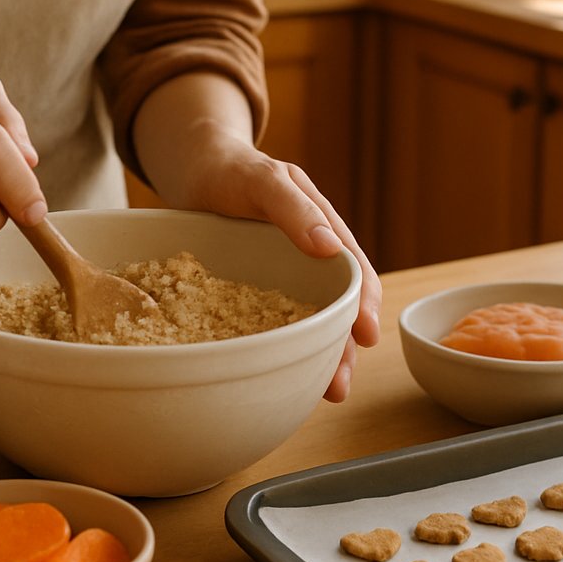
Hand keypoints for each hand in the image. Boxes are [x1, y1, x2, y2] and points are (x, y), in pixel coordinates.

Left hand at [144, 128, 381, 402]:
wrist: (196, 169)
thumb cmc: (234, 170)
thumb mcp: (266, 181)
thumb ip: (295, 210)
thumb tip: (330, 249)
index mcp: (325, 228)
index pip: (354, 272)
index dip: (364, 306)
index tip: (366, 336)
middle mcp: (312, 256)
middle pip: (338, 307)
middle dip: (344, 347)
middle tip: (340, 386)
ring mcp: (287, 275)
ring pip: (311, 320)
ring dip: (321, 355)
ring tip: (324, 392)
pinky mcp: (258, 290)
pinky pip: (278, 323)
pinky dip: (287, 348)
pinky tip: (286, 372)